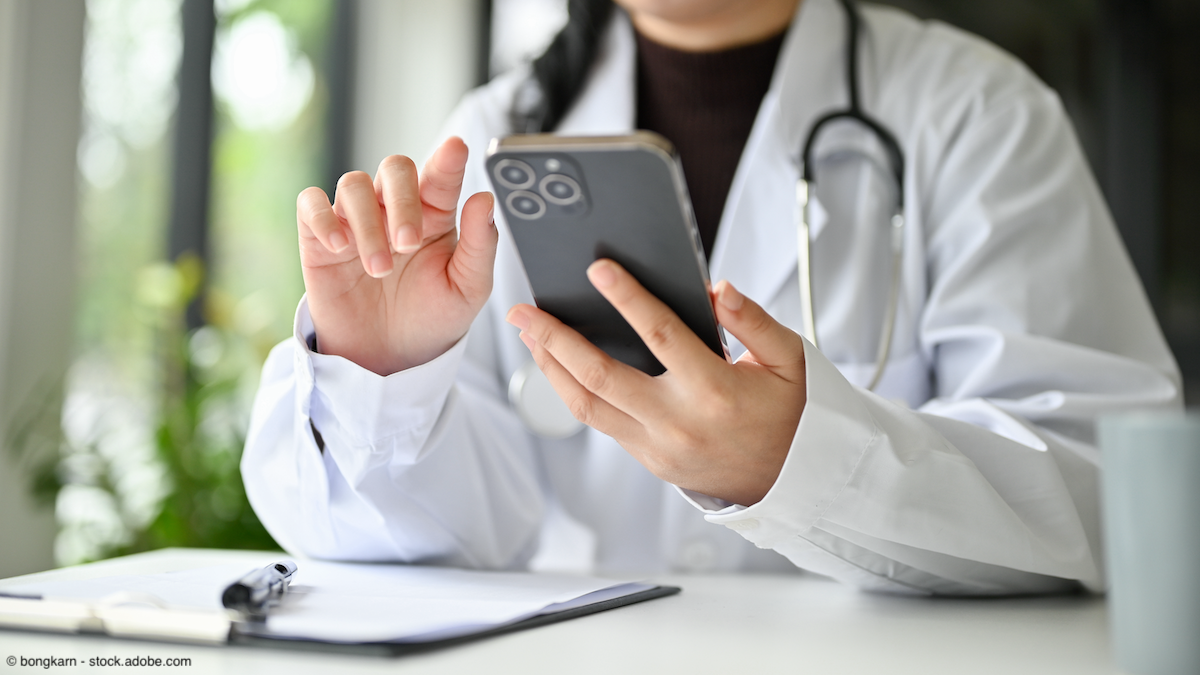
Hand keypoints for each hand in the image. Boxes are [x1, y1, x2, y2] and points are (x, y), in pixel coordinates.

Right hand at [296, 137, 496, 374]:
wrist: (392, 357)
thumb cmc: (432, 316)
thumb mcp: (468, 289)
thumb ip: (480, 245)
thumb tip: (485, 199)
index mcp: (435, 214)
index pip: (441, 176)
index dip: (448, 160)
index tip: (456, 149)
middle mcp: (394, 208)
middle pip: (394, 169)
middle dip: (402, 200)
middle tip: (407, 244)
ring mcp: (356, 220)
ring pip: (352, 185)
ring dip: (367, 224)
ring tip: (380, 269)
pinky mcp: (320, 239)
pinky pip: (311, 205)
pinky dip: (322, 217)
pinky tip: (341, 247)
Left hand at [506, 260, 806, 505]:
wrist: (789, 480)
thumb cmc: (789, 413)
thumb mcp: (789, 360)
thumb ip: (754, 320)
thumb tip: (719, 289)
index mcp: (715, 391)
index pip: (662, 336)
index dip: (628, 299)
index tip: (599, 270)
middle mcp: (678, 422)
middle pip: (600, 376)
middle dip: (556, 339)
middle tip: (525, 311)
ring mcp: (657, 446)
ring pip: (587, 406)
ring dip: (551, 367)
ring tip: (529, 334)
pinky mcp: (647, 459)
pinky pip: (600, 422)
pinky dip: (572, 391)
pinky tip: (558, 365)